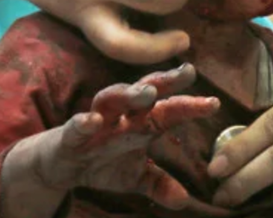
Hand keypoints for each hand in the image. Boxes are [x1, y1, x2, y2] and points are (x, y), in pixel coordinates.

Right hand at [2, 64, 220, 212]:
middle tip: (186, 73)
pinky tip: (92, 120)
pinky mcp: (69, 136)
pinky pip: (75, 126)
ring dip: (128, 94)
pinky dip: (83, 121)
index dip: (189, 104)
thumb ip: (159, 184)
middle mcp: (120, 115)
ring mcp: (94, 121)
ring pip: (111, 99)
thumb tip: (184, 200)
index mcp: (139, 122)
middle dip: (164, 81)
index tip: (214, 102)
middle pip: (143, 91)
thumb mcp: (134, 177)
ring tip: (146, 93)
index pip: (168, 109)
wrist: (58, 166)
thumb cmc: (102, 161)